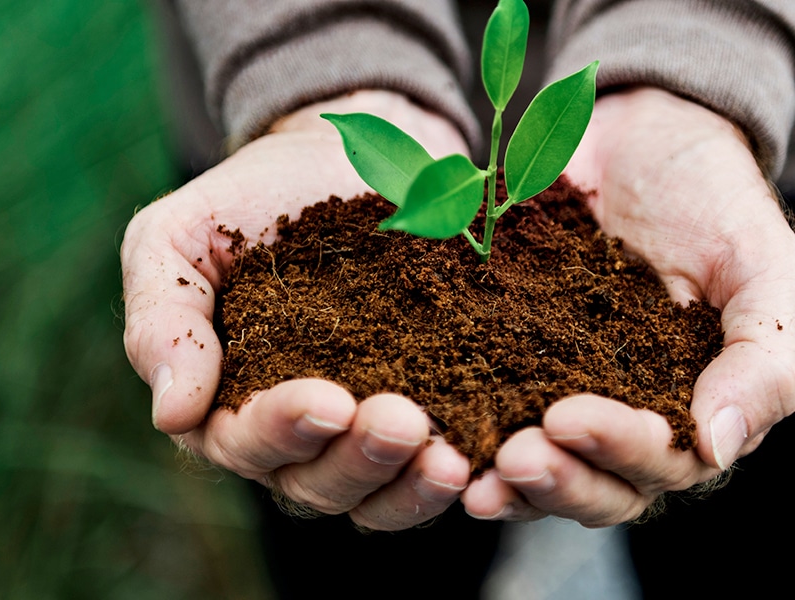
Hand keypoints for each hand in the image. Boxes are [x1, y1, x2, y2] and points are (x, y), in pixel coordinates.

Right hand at [121, 91, 475, 528]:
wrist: (339, 155)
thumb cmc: (244, 200)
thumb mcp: (175, 239)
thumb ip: (161, 320)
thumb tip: (172, 416)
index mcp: (222, 402)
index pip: (241, 441)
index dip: (282, 430)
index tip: (328, 400)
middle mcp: (290, 435)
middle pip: (313, 483)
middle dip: (356, 461)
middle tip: (401, 422)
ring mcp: (356, 431)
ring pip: (374, 495)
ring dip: (407, 485)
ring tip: (447, 457)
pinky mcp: (423, 411)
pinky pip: (429, 472)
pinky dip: (450, 477)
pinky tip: (480, 459)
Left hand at [462, 87, 794, 525]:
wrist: (634, 139)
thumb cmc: (713, 203)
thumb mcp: (762, 266)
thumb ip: (765, 357)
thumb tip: (718, 446)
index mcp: (690, 411)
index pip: (662, 463)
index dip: (618, 451)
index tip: (567, 419)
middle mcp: (621, 419)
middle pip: (593, 486)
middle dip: (553, 481)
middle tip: (512, 456)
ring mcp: (555, 395)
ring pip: (534, 467)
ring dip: (502, 480)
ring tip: (463, 471)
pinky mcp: (499, 364)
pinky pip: (477, 411)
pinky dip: (456, 430)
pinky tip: (428, 433)